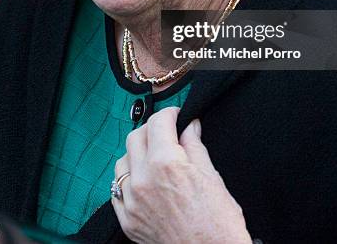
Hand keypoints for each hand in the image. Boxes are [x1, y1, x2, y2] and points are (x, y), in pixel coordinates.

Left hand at [111, 106, 251, 243]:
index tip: (177, 116)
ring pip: (122, 161)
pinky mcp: (127, 220)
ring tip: (155, 158)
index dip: (170, 114)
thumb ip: (194, 145)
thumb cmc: (218, 223)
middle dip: (152, 130)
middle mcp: (142, 179)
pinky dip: (128, 180)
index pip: (158, 121)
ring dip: (137, 153)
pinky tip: (144, 181)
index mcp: (165, 163)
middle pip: (135, 136)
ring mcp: (131, 201)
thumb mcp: (211, 175)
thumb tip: (189, 124)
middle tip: (168, 134)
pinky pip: (117, 190)